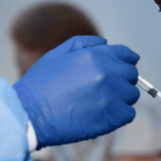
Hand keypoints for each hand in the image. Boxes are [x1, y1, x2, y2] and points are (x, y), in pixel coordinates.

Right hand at [13, 35, 139, 148]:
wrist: (29, 114)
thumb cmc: (40, 84)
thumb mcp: (58, 54)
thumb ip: (85, 43)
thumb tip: (106, 42)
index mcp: (95, 55)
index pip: (126, 54)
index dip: (126, 60)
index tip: (124, 67)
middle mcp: (106, 72)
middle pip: (131, 74)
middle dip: (122, 80)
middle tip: (106, 89)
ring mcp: (111, 95)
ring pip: (132, 94)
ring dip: (121, 98)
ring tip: (102, 103)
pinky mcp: (112, 117)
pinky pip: (128, 114)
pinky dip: (120, 115)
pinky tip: (103, 115)